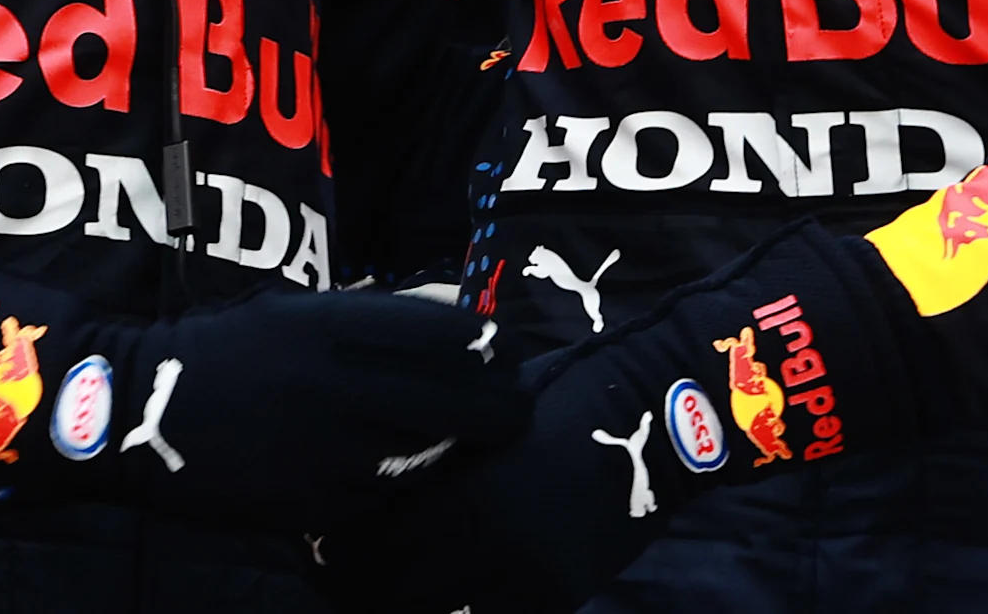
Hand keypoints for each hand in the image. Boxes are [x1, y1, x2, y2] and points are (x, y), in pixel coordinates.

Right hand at [0, 251, 526, 531]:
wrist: (141, 414)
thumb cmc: (227, 352)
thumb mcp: (295, 314)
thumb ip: (370, 323)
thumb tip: (457, 327)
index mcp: (336, 326)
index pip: (455, 337)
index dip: (490, 352)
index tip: (500, 358)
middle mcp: (343, 385)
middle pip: (468, 401)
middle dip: (501, 409)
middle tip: (509, 412)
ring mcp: (332, 450)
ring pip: (434, 454)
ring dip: (453, 449)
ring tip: (456, 441)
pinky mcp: (317, 503)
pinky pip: (386, 496)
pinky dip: (399, 487)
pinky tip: (392, 474)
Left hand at [317, 223, 916, 613]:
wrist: (666, 417)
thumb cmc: (567, 395)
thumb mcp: (488, 415)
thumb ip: (436, 453)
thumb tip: (369, 483)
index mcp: (472, 494)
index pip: (373, 552)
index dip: (336, 556)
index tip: (321, 544)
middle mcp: (498, 548)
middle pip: (396, 598)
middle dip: (361, 587)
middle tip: (343, 570)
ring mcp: (534, 580)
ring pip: (440, 612)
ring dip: (410, 600)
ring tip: (394, 580)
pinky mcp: (563, 596)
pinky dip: (462, 605)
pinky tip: (450, 585)